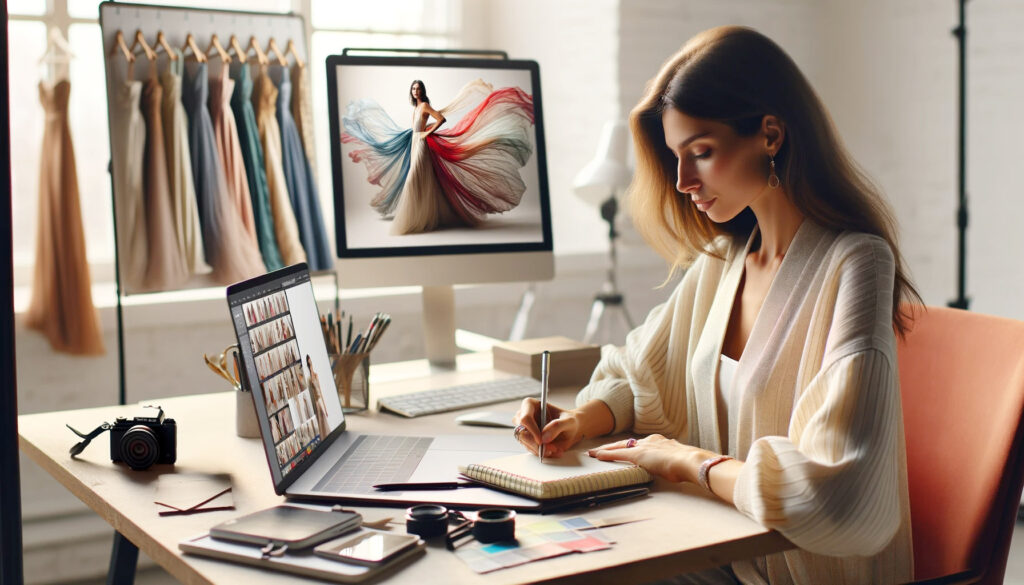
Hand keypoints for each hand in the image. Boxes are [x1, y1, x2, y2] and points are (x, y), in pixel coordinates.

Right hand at [512, 398, 583, 457]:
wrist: (570, 429)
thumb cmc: (568, 420)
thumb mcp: (568, 421)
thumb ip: (557, 426)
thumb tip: (544, 437)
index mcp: (530, 405)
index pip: (525, 418)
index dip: (532, 430)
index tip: (541, 440)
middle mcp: (523, 416)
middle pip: (521, 433)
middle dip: (535, 444)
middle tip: (550, 449)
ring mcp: (523, 428)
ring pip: (525, 443)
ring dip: (540, 450)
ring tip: (555, 449)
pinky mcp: (526, 440)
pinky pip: (530, 449)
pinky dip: (541, 453)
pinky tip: (553, 451)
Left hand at [588, 434, 708, 483]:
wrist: (690, 461)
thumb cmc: (690, 464)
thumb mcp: (680, 462)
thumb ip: (675, 462)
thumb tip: (678, 468)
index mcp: (661, 442)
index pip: (640, 444)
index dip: (630, 447)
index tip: (623, 448)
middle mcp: (650, 441)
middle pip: (627, 443)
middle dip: (613, 446)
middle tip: (601, 449)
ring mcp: (643, 447)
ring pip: (620, 446)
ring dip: (606, 450)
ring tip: (594, 453)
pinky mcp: (637, 454)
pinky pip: (618, 453)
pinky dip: (606, 454)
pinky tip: (597, 455)